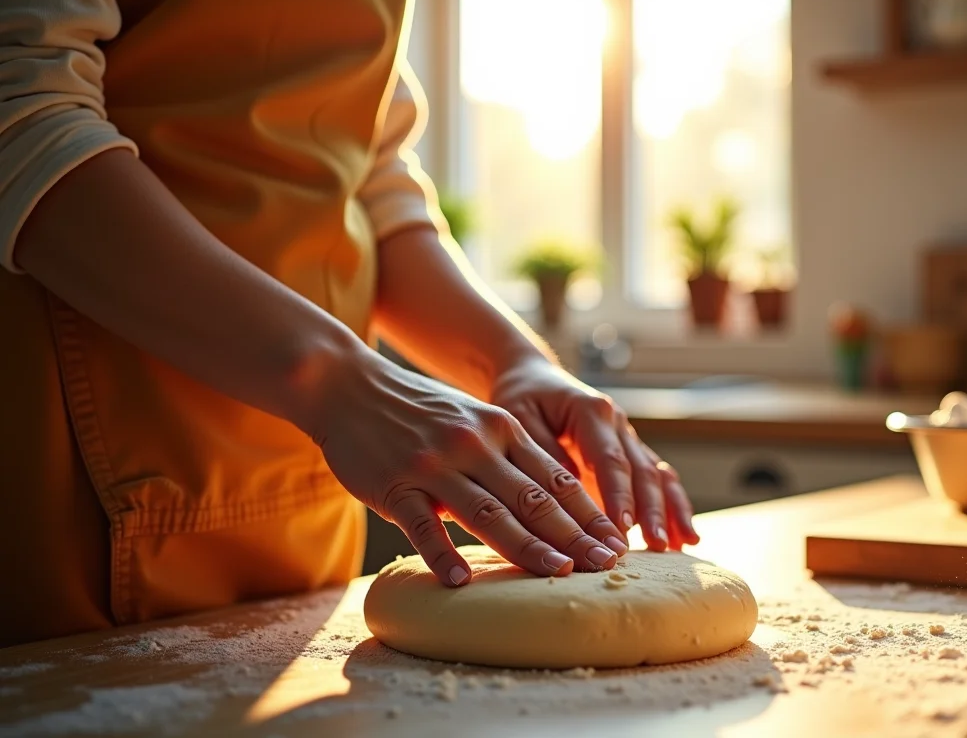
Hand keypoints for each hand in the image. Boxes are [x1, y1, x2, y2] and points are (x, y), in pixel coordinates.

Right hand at [306, 348, 628, 585]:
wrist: (348, 386)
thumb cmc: (418, 409)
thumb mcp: (474, 419)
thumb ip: (509, 455)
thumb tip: (552, 503)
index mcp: (501, 429)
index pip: (557, 478)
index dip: (590, 513)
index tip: (618, 542)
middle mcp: (475, 445)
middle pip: (534, 498)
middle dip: (575, 535)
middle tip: (608, 566)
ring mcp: (435, 465)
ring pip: (490, 512)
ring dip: (528, 546)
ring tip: (559, 573)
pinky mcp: (394, 485)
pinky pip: (424, 525)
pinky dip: (444, 553)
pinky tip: (462, 580)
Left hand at [489, 359, 698, 550]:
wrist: (531, 376)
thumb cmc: (521, 397)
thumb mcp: (518, 417)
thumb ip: (544, 452)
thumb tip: (569, 493)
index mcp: (591, 412)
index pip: (610, 460)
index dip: (619, 496)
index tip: (624, 528)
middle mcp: (616, 423)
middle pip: (642, 470)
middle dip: (653, 510)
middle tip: (657, 546)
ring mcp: (626, 437)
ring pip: (657, 474)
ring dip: (671, 510)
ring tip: (682, 544)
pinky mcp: (628, 452)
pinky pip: (655, 479)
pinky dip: (670, 506)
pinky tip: (683, 535)